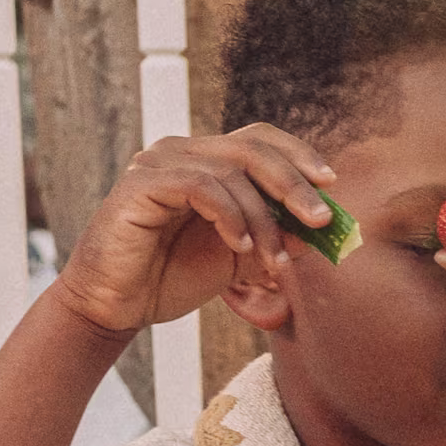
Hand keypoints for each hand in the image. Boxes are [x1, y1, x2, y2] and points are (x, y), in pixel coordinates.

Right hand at [54, 123, 343, 340]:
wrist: (115, 305)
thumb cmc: (170, 277)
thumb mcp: (238, 256)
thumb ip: (274, 236)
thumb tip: (320, 227)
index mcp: (204, 159)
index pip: (259, 139)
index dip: (298, 155)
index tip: (330, 184)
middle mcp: (181, 151)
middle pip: (252, 148)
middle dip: (294, 184)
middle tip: (320, 220)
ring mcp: (159, 162)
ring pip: (231, 172)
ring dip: (263, 219)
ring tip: (273, 260)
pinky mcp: (141, 184)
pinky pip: (200, 187)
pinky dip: (230, 216)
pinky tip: (240, 247)